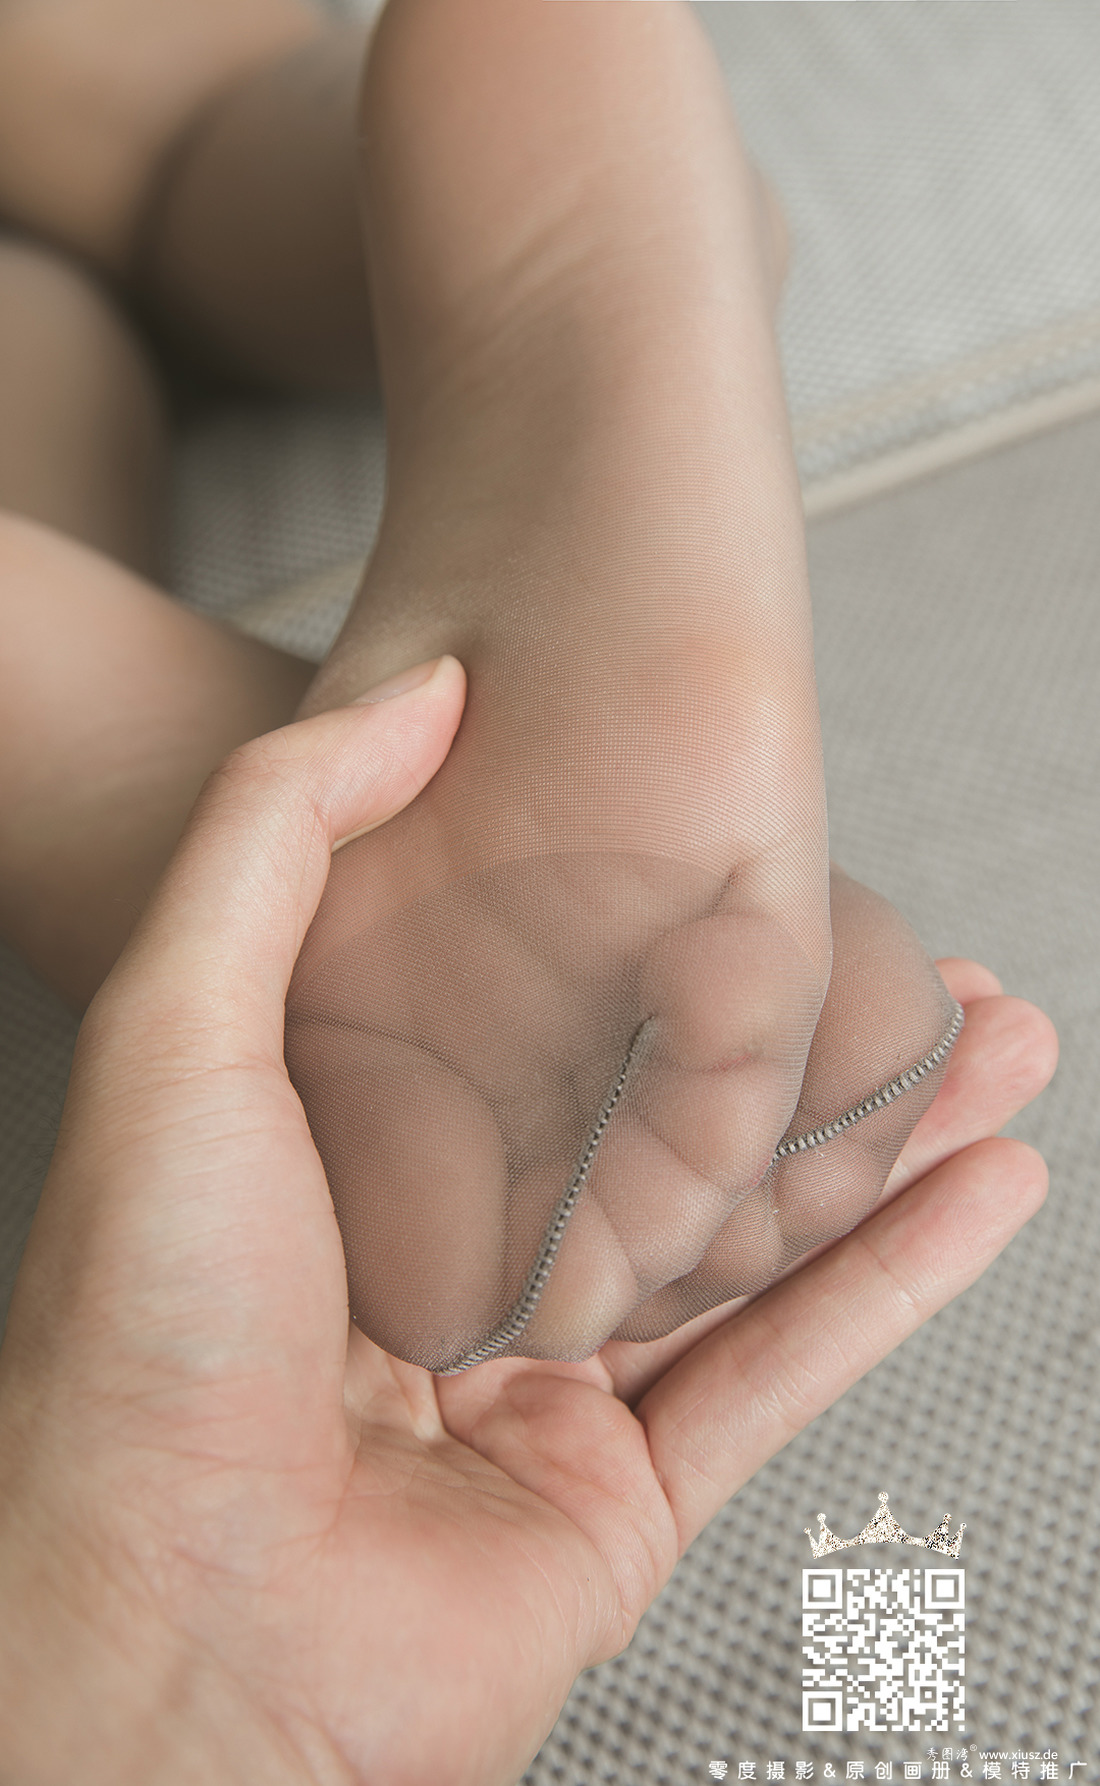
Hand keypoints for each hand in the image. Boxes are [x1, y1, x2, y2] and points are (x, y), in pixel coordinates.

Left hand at [0, 656, 1054, 1785]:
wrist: (152, 1643)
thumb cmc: (137, 1341)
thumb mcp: (180, 1027)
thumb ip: (277, 836)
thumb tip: (414, 694)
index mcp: (362, 1148)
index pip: (553, 1012)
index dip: (671, 934)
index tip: (771, 857)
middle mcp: (458, 1261)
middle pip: (675, 1124)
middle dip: (819, 1041)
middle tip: (937, 961)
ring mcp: (543, 1385)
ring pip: (752, 1240)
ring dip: (887, 1145)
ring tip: (1003, 1051)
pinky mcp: (617, 1500)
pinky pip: (781, 1372)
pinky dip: (893, 1282)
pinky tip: (983, 1194)